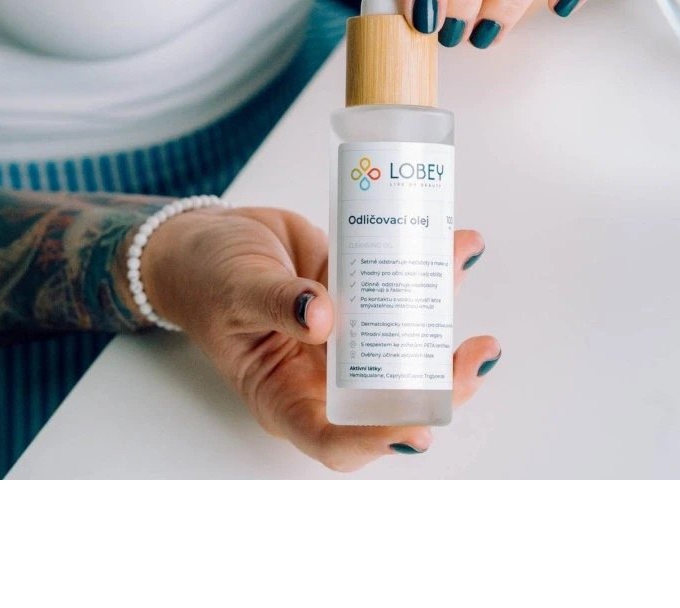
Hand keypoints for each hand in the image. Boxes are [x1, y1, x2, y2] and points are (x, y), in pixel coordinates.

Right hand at [139, 206, 498, 471]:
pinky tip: (456, 242)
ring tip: (466, 274)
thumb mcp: (234, 291)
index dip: (380, 440)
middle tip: (474, 353)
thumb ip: (275, 302)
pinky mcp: (356, 291)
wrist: (210, 238)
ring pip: (403, 338)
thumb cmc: (206, 279)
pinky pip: (396, 285)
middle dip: (439, 380)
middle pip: (389, 395)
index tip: (418, 426)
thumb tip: (322, 319)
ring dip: (442, 314)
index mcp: (285, 394)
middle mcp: (323, 372)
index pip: (335, 437)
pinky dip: (427, 266)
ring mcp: (345, 332)